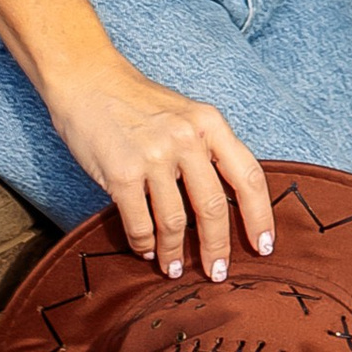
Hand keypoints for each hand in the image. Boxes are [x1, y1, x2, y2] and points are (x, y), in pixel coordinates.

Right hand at [46, 60, 276, 280]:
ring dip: (175, 253)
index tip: (264, 247)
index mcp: (210, 124)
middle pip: (214, 208)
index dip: (260, 217)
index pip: (249, 177)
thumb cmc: (137, 101)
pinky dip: (144, 243)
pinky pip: (140, 222)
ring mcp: (154, 155)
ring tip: (174, 269)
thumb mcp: (186, 114)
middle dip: (217, 248)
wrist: (87, 77)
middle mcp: (187, 139)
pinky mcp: (121, 172)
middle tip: (217, 274)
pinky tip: (145, 250)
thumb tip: (226, 205)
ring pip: (174, 222)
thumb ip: (206, 150)